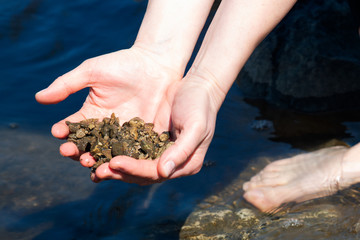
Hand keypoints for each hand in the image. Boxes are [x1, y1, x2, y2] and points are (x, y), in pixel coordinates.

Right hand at [36, 47, 181, 182]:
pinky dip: (124, 162)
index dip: (64, 131)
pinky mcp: (144, 139)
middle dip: (78, 152)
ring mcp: (125, 136)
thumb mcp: (93, 71)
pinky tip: (118, 167)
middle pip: (88, 146)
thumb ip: (67, 84)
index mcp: (91, 114)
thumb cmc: (123, 64)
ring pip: (108, 154)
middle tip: (72, 154)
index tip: (57, 132)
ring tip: (91, 164)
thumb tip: (39, 98)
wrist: (156, 65)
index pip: (73, 127)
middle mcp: (106, 129)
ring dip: (98, 161)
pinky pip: (133, 154)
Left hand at [106, 74, 219, 183]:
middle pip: (142, 174)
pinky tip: (98, 149)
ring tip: (92, 163)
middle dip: (119, 173)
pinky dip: (116, 150)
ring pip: (134, 165)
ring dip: (114, 166)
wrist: (198, 87)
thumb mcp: (196, 126)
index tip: (115, 162)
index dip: (135, 169)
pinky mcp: (149, 140)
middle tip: (97, 171)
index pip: (156, 173)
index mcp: (185, 164)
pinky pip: (131, 149)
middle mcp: (171, 163)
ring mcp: (159, 152)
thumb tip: (163, 172)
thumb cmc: (200, 105)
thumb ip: (181, 150)